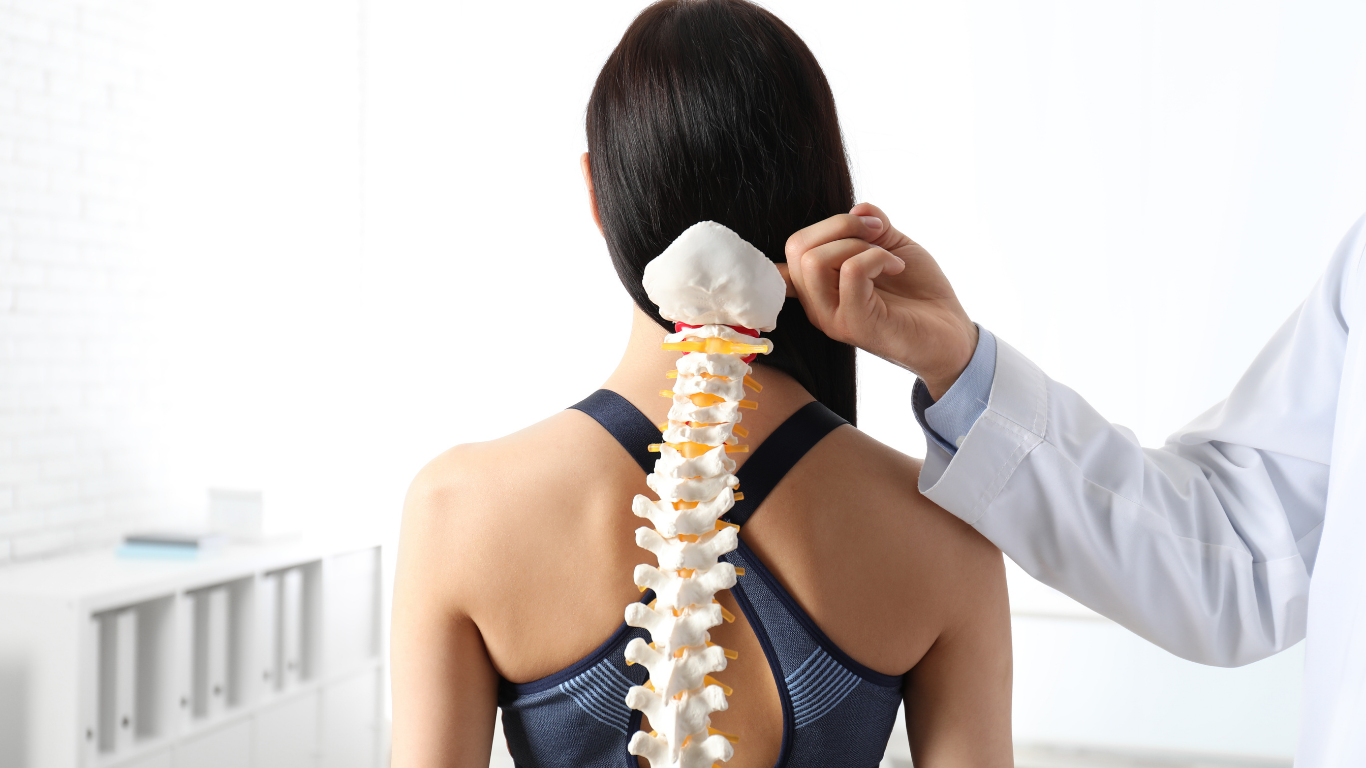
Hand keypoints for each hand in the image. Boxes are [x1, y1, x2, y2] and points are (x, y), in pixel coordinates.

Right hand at [781, 203, 977, 399]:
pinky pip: (851, 272)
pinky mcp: (856, 324)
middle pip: (797, 247)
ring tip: (887, 255)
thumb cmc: (919, 293)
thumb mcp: (892, 246)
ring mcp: (833, 317)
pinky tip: (896, 267)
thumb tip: (857, 208)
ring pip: (814, 260)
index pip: (790, 250)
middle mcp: (817, 305)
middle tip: (877, 232)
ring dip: (856, 243)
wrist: (951, 334)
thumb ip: (870, 226)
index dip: (820, 226)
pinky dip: (877, 257)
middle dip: (840, 225)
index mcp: (818, 287)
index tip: (863, 226)